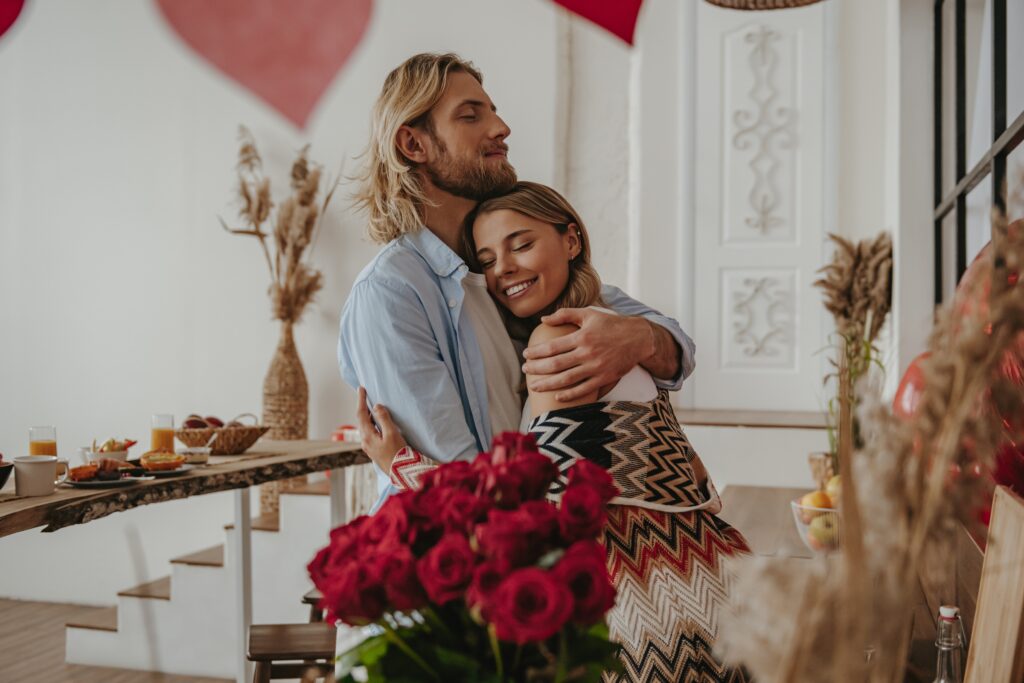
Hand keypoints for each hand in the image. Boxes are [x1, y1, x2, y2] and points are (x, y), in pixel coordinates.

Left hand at [356, 387, 406, 471]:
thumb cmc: (398, 453)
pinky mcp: (374, 450)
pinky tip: (378, 423)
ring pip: (366, 427)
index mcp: (367, 436)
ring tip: (374, 408)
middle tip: (366, 395)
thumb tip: (377, 406)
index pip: (361, 414)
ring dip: (368, 416)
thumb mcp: (392, 433)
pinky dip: (372, 424)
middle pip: (362, 420)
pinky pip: (370, 433)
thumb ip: (384, 418)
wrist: (401, 473)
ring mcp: (369, 447)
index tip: (361, 388)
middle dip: (364, 407)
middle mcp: (365, 441)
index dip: (361, 400)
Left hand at [521, 308, 655, 401]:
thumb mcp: (589, 314)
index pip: (552, 347)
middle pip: (555, 364)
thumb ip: (565, 314)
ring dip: (547, 384)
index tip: (526, 354)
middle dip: (537, 369)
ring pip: (566, 379)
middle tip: (525, 370)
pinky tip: (557, 397)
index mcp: (581, 336)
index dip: (536, 352)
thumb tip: (543, 319)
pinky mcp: (604, 378)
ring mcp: (596, 367)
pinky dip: (569, 395)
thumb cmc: (611, 325)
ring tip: (534, 386)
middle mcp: (587, 353)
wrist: (639, 338)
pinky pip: (583, 389)